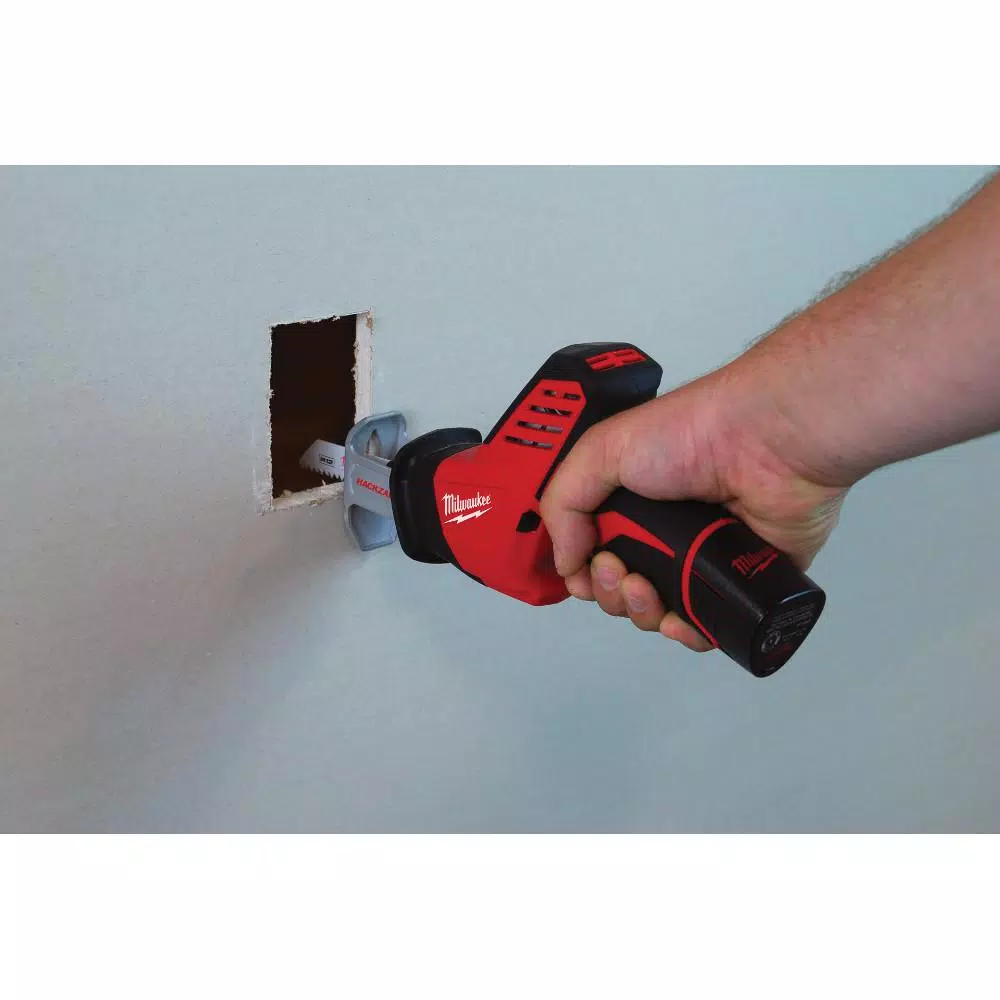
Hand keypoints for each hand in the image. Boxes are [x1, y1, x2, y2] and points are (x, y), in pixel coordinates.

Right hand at [539, 358, 848, 652]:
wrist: (766, 444)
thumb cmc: (695, 431)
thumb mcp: (601, 450)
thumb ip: (564, 502)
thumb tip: (564, 559)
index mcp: (633, 497)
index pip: (592, 548)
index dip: (581, 568)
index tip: (580, 568)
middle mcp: (667, 527)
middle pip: (621, 585)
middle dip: (608, 589)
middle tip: (616, 568)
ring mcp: (703, 555)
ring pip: (659, 610)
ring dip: (639, 610)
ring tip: (645, 586)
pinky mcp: (740, 578)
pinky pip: (707, 623)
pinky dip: (688, 631)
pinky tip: (679, 618)